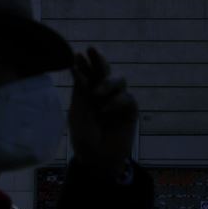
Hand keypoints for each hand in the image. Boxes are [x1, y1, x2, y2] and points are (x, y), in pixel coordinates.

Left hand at [69, 47, 137, 174]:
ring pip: (119, 80)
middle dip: (98, 59)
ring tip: (96, 94)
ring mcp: (118, 101)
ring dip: (107, 83)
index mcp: (88, 92)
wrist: (97, 159)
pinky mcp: (130, 111)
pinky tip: (105, 110)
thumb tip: (77, 69)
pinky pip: (127, 98)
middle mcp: (104, 93)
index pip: (87, 73)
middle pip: (104, 70)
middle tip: (91, 49)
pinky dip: (116, 101)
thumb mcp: (78, 113)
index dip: (83, 63)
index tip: (77, 54)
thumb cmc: (84, 137)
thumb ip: (80, 92)